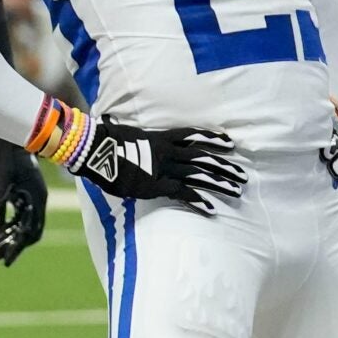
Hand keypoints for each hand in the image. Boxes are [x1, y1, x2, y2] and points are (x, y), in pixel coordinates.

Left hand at [0, 136, 46, 263]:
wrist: (4, 132)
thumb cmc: (2, 153)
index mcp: (36, 197)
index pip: (31, 232)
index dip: (18, 248)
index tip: (4, 260)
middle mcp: (36, 199)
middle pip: (27, 231)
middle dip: (12, 246)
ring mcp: (29, 195)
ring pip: (22, 224)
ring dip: (8, 238)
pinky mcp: (21, 190)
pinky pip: (17, 214)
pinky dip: (7, 225)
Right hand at [74, 118, 247, 211]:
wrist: (94, 150)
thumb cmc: (102, 142)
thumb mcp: (121, 134)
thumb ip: (132, 137)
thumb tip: (122, 128)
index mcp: (159, 137)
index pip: (193, 136)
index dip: (213, 139)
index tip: (230, 143)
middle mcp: (167, 151)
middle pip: (203, 157)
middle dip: (225, 166)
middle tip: (243, 174)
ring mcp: (163, 168)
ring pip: (200, 174)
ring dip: (220, 182)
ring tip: (238, 190)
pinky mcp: (157, 184)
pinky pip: (184, 193)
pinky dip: (199, 201)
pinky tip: (213, 209)